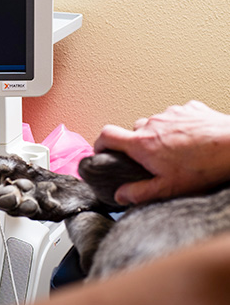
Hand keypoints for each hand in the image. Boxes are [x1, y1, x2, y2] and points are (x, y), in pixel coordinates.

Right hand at [94, 101, 229, 203]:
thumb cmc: (204, 166)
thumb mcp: (168, 188)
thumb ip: (139, 192)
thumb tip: (120, 195)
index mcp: (142, 144)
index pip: (107, 135)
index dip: (100, 143)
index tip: (102, 151)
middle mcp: (152, 124)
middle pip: (133, 130)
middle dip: (138, 144)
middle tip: (151, 159)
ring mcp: (170, 113)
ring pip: (155, 122)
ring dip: (159, 134)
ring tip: (176, 150)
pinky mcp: (188, 108)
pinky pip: (175, 116)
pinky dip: (178, 126)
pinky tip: (191, 139)